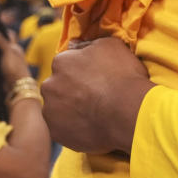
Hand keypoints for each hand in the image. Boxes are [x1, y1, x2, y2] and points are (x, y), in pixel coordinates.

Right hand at [0, 30, 32, 87]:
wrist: (16, 86)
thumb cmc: (15, 68)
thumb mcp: (8, 53)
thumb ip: (2, 42)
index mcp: (16, 47)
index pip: (9, 35)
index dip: (2, 29)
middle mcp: (12, 53)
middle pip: (3, 43)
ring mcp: (7, 61)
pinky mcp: (3, 68)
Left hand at [41, 37, 153, 153]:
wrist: (127, 112)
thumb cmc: (123, 76)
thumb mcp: (112, 46)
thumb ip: (90, 44)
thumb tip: (79, 46)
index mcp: (61, 61)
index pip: (66, 64)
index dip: (81, 71)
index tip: (95, 78)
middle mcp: (49, 85)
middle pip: (58, 86)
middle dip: (71, 90)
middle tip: (94, 96)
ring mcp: (51, 111)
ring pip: (58, 108)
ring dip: (71, 109)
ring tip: (94, 113)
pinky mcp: (56, 133)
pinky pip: (63, 129)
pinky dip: (74, 128)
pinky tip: (92, 126)